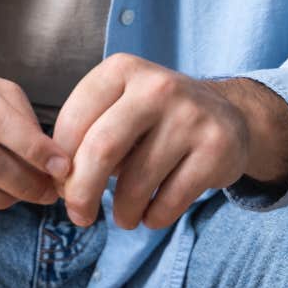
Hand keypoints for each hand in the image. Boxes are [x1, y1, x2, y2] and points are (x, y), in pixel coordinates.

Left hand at [51, 54, 287, 230]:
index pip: (74, 119)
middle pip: (101, 149)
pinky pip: (170, 199)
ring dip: (122, 211)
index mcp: (122, 69)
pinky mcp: (216, 149)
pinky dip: (153, 217)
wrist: (227, 114)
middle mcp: (157, 86)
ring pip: (137, 181)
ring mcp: (190, 116)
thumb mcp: (118, 106)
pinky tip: (150, 215)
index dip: (60, 161)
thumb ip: (87, 134)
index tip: (60, 183)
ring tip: (122, 217)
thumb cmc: (154, 116)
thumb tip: (62, 182)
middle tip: (78, 215)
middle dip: (82, 192)